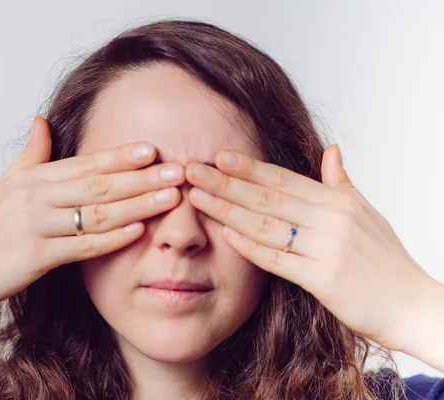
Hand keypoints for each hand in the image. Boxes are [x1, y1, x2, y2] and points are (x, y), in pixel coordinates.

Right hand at [0, 117, 184, 314]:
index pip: (85, 163)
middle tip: (178, 171)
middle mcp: (35, 198)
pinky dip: (112, 239)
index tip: (152, 150)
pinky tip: (138, 231)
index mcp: (32, 179)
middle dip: (142, 178)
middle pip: (98, 184)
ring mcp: (35, 227)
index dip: (120, 156)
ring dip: (137, 205)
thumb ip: (30, 155)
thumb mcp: (3, 184)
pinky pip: (82, 247)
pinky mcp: (35, 258)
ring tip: (170, 199)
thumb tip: (42, 121)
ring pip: (96, 214)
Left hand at [185, 144, 436, 352]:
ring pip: (267, 224)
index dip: (250, 167)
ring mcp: (328, 248)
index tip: (219, 156)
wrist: (410, 304)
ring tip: (197, 198)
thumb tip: (331, 150)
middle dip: (226, 182)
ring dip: (228, 210)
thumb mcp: (366, 213)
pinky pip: (278, 259)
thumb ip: (341, 183)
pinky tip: (226, 234)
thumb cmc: (385, 260)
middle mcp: (332, 219)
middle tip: (192, 170)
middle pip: (268, 196)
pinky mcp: (324, 279)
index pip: (284, 178)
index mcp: (338, 201)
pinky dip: (250, 247)